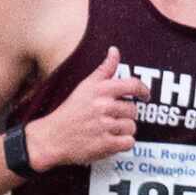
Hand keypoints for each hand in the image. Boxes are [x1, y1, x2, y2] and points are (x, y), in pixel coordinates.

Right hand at [32, 46, 145, 166]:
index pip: (133, 85)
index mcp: (99, 90)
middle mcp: (103, 106)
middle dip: (124, 116)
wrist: (51, 137)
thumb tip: (115, 50)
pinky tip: (109, 140)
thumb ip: (104, 70)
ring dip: (122, 130)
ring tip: (106, 130)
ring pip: (131, 127)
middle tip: (109, 118)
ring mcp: (104, 125)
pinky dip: (122, 143)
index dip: (143, 91)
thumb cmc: (70, 111)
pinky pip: (129, 142)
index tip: (145, 96)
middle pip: (133, 110)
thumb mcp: (85, 86)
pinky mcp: (106, 144)